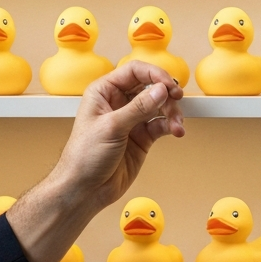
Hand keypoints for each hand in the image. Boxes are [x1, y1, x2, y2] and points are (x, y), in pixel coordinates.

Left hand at [54, 61, 184, 210]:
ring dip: (172, 112)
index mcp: (104, 92)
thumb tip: (160, 90)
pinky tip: (176, 131)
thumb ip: (138, 108)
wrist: (85, 190)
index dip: (154, 74)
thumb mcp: (112, 127)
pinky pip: (161, 125)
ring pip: (159, 106)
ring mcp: (131, 120)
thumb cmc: (84, 157)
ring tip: (177, 124)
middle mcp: (118, 102)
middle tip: (177, 99)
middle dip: (166, 93)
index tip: (168, 84)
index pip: (133, 71)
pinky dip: (171, 126)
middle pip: (150, 87)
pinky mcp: (141, 137)